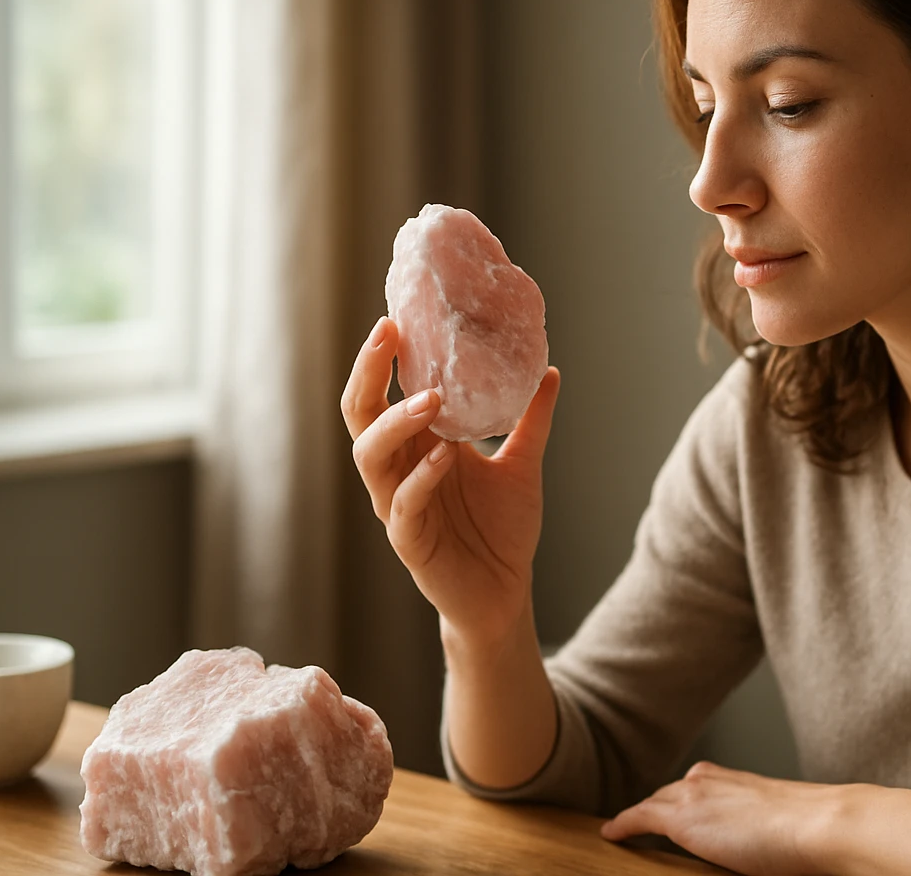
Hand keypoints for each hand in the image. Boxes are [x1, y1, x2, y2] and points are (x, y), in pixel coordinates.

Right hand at [341, 316, 561, 640]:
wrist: (505, 594)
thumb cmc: (502, 530)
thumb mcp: (522, 464)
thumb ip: (531, 420)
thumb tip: (549, 369)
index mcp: (416, 447)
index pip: (383, 393)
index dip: (381, 358)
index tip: (396, 316)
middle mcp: (398, 470)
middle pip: (360, 415)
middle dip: (368, 373)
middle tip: (388, 334)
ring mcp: (398, 506)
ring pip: (371, 457)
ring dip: (396, 422)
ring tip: (430, 398)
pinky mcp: (409, 542)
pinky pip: (403, 506)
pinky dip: (420, 478)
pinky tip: (443, 457)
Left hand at [601, 763, 910, 875]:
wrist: (827, 825)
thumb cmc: (825, 833)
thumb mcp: (798, 827)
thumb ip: (780, 833)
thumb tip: (790, 849)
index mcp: (744, 782)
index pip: (704, 788)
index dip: (688, 800)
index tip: (677, 807)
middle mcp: (716, 781)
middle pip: (674, 792)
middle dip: (658, 805)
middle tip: (638, 821)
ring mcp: (698, 796)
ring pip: (657, 803)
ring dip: (641, 815)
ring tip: (623, 828)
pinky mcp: (683, 817)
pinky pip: (641, 819)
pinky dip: (625, 825)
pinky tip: (611, 834)